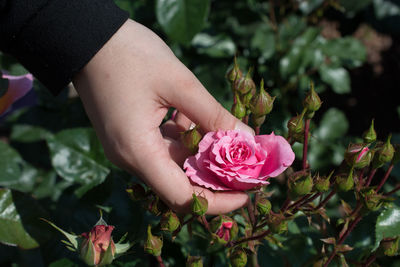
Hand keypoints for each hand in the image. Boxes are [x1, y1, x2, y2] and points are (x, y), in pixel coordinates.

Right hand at [72, 19, 252, 213]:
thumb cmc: (130, 55)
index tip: (248, 192)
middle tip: (248, 165)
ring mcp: (128, 147)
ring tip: (232, 137)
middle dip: (216, 177)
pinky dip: (186, 138)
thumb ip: (214, 114)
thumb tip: (248, 139)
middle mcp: (131, 158)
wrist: (88, 39)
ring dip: (203, 154)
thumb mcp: (179, 83)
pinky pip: (164, 147)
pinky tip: (198, 118)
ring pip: (174, 164)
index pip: (182, 198)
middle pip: (180, 184)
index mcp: (138, 152)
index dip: (218, 201)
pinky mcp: (130, 135)